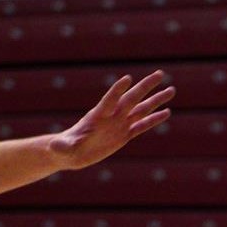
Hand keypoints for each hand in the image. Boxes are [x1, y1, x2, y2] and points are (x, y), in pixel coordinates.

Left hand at [47, 72, 175, 169]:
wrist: (72, 153)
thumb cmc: (64, 148)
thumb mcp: (63, 148)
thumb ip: (62, 145)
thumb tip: (54, 146)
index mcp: (97, 116)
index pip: (110, 100)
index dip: (117, 91)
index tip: (128, 79)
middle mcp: (111, 116)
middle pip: (132, 99)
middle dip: (146, 86)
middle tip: (160, 74)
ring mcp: (120, 124)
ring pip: (141, 109)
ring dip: (156, 100)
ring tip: (172, 90)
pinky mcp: (125, 134)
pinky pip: (142, 126)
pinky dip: (154, 120)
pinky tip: (167, 113)